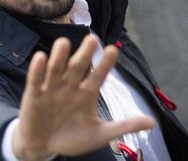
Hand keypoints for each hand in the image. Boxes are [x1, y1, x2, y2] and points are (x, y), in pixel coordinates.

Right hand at [13, 34, 154, 160]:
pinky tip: (41, 57)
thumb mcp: (100, 134)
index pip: (98, 76)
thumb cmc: (73, 138)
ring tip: (64, 42)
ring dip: (59, 57)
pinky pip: (35, 81)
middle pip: (78, 67)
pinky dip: (37, 70)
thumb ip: (124, 125)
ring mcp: (52, 89)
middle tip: (92, 39)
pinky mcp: (34, 96)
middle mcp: (70, 86)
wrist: (44, 147)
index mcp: (87, 93)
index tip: (114, 49)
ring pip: (56, 69)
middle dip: (84, 54)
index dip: (105, 64)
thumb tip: (154, 123)